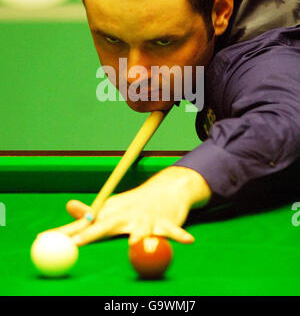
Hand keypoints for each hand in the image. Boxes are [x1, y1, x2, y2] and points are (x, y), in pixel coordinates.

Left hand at [42, 166, 210, 245]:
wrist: (166, 189)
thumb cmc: (135, 204)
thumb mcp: (112, 208)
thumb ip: (91, 215)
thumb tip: (67, 208)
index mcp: (111, 212)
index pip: (86, 223)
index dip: (67, 231)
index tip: (45, 238)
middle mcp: (125, 215)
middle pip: (105, 226)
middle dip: (90, 234)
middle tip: (76, 243)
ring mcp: (145, 218)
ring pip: (141, 229)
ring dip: (139, 237)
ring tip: (136, 244)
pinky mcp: (165, 222)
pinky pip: (172, 231)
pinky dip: (178, 236)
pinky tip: (186, 241)